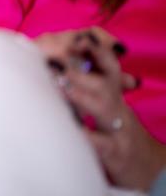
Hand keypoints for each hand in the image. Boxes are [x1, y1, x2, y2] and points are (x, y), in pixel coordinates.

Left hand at [36, 28, 164, 189]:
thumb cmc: (118, 133)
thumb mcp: (108, 106)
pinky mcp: (117, 154)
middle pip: (106, 82)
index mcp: (115, 95)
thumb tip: (59, 59)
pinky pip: (103, 144)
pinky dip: (89, 137)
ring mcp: (120, 131)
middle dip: (82, 70)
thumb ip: (91, 83)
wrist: (152, 171)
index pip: (109, 65)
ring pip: (105, 109)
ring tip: (61, 87)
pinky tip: (74, 130)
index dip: (97, 50)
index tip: (79, 38)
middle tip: (56, 60)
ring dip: (82, 96)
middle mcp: (119, 109)